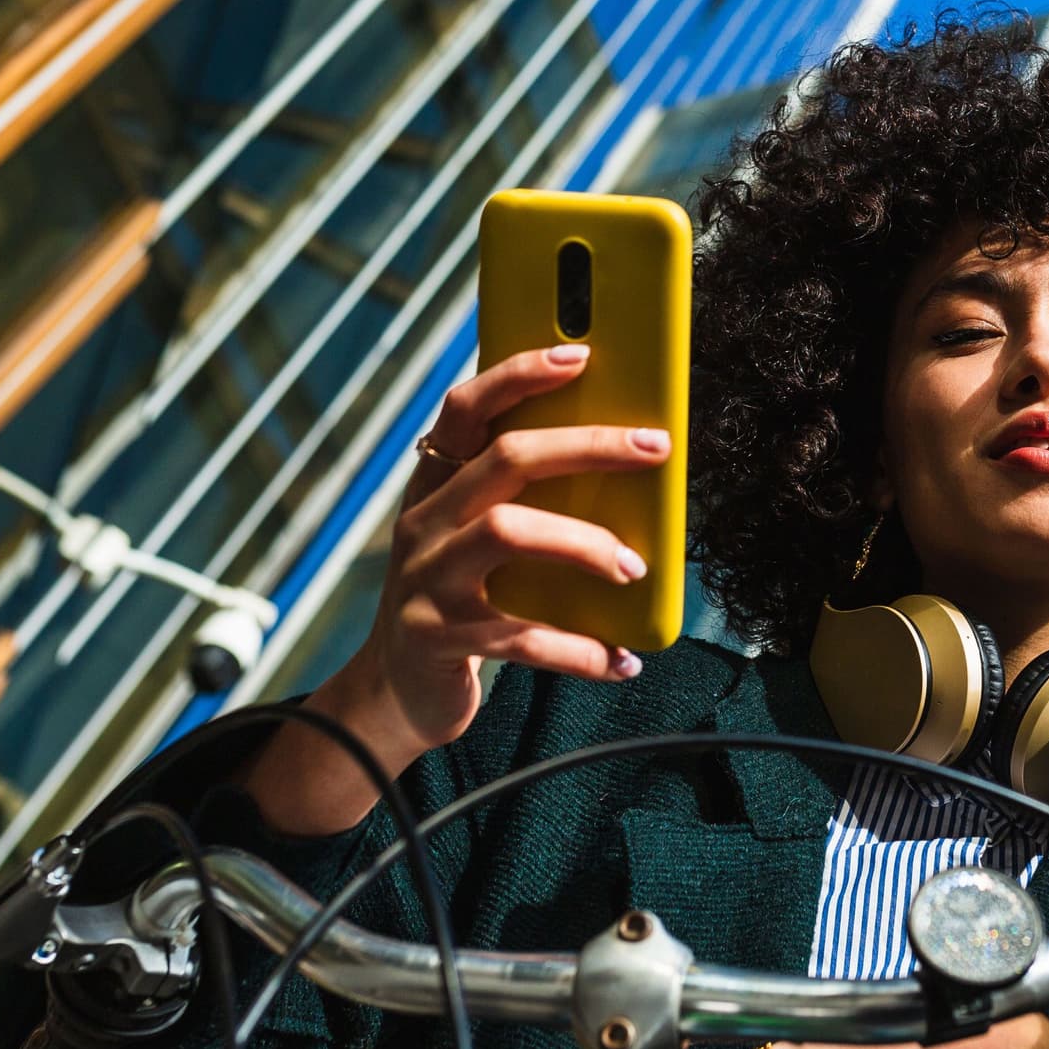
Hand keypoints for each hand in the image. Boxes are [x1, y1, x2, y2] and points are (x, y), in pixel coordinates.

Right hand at [349, 344, 671, 765]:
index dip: (518, 375)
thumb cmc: (461, 601)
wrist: (394, 691)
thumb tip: (624, 463)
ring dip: (585, 543)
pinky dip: (579, 649)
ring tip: (635, 568)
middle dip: (587, 446)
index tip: (580, 357)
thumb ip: (524, 502)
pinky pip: (520, 637)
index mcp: (435, 487)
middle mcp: (424, 523)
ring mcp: (425, 580)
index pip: (465, 409)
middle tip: (653, 447)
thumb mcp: (477, 541)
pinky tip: (620, 660)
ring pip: (509, 532)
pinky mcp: (438, 640)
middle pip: (505, 459)